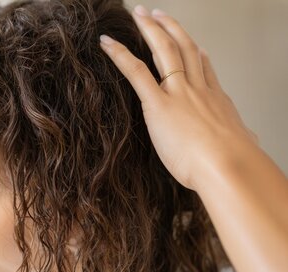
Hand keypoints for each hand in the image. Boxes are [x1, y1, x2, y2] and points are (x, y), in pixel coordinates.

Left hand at [99, 5, 257, 189]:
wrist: (227, 166)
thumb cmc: (233, 166)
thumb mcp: (244, 147)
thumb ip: (244, 142)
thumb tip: (253, 146)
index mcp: (217, 102)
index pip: (206, 71)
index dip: (199, 56)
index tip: (196, 46)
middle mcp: (198, 90)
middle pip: (184, 49)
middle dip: (170, 28)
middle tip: (158, 14)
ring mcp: (179, 93)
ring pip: (164, 50)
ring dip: (150, 29)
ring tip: (139, 14)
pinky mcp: (158, 104)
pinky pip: (136, 72)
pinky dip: (119, 54)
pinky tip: (107, 43)